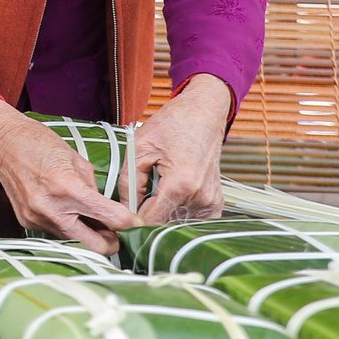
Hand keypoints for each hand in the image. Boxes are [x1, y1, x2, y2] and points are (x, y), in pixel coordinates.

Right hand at [0, 100, 140, 254]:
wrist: (1, 142)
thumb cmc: (39, 143)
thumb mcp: (76, 160)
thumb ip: (93, 189)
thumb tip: (107, 211)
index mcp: (68, 188)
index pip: (112, 218)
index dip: (131, 224)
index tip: (138, 225)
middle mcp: (52, 208)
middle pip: (97, 245)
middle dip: (113, 241)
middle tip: (117, 232)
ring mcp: (37, 218)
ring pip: (76, 240)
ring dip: (87, 233)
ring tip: (87, 215)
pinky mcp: (27, 222)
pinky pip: (56, 231)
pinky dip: (66, 224)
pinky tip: (63, 208)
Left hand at [132, 75, 232, 225]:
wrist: (203, 114)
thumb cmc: (172, 125)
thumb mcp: (139, 148)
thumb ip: (129, 181)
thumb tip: (124, 207)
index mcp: (180, 184)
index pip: (152, 221)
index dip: (134, 222)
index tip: (122, 218)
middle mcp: (199, 196)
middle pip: (165, 223)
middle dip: (147, 217)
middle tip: (136, 201)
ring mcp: (211, 201)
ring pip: (177, 222)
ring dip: (164, 214)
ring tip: (156, 192)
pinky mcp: (216, 202)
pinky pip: (192, 219)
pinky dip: (179, 212)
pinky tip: (170, 198)